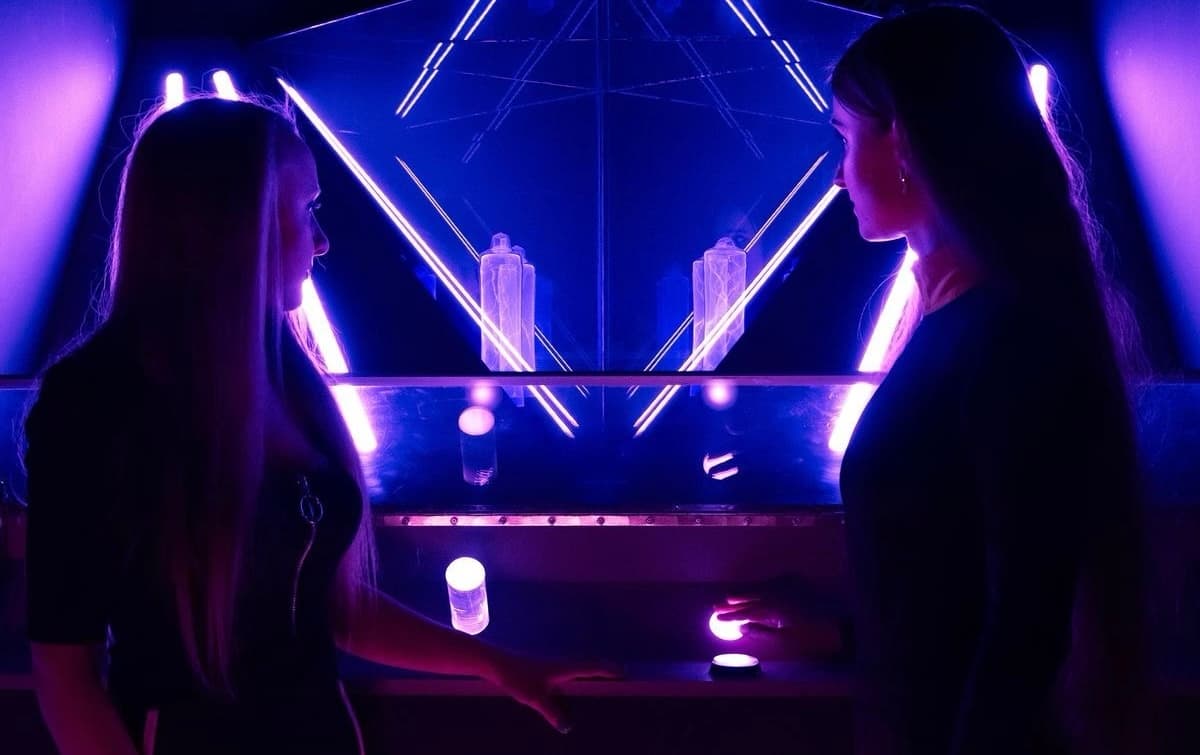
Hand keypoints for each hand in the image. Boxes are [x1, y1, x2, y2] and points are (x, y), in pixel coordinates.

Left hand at [485, 652, 620, 732]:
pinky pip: (563, 678)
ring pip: (574, 672)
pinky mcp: (540, 673)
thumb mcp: (536, 698)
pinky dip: (572, 682)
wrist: (496, 665)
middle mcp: (559, 666)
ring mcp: (550, 668)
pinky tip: (568, 694)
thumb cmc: (518, 677)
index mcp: (563, 668)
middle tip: (617, 676)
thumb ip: (552, 713)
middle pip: (586, 667)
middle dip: (602, 672)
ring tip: (598, 686)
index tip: (623, 672)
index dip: (607, 670)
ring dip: (587, 675)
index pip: (591, 668)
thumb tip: (568, 728)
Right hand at [714, 577, 848, 657]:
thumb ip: (761, 633)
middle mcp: (777, 592)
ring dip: (744, 594)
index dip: (731, 616)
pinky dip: (759, 590)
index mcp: (773, 607)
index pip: (747, 612)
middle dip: (733, 602)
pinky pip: (770, 585)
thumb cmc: (810, 636)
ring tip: (728, 598)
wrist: (837, 623)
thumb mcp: (784, 640)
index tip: (717, 619)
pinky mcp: (793, 582)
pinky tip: (753, 593)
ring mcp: (786, 585)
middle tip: (716, 606)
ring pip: (759, 589)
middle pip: (750, 597)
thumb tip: (742, 627)